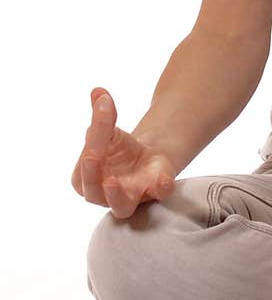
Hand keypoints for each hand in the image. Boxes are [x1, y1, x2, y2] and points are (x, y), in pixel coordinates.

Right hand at [71, 88, 177, 218]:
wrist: (147, 155)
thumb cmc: (119, 148)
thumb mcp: (108, 129)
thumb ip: (102, 114)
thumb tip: (98, 91)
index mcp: (86, 179)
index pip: (83, 169)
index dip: (87, 150)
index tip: (95, 130)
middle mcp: (104, 194)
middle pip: (92, 192)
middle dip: (91, 175)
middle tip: (93, 155)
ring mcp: (130, 196)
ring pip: (120, 207)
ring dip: (116, 197)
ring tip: (113, 183)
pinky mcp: (154, 192)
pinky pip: (158, 195)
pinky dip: (160, 188)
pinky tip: (161, 179)